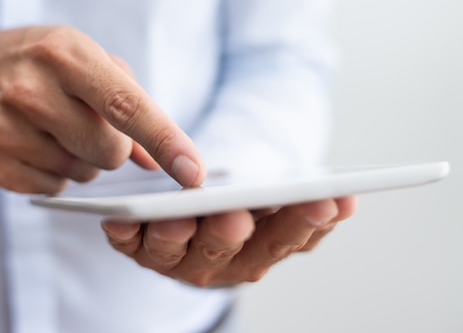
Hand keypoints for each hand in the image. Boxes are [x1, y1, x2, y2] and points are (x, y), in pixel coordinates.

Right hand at [0, 26, 205, 192]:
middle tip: (87, 121)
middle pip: (109, 152)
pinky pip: (52, 188)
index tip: (193, 173)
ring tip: (54, 127)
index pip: (126, 106)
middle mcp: (30, 90)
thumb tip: (162, 163)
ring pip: (81, 174)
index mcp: (66, 54)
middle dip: (111, 146)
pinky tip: (33, 144)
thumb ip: (134, 105)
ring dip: (80, 159)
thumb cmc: (43, 62)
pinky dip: (53, 173)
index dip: (165, 141)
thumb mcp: (89, 60)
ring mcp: (3, 129)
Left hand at [102, 196, 356, 286]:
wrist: (198, 216)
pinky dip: (121, 235)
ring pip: (174, 251)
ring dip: (173, 236)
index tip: (324, 199)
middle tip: (235, 217)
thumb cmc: (242, 205)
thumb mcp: (274, 203)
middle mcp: (218, 262)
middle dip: (230, 234)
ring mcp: (175, 258)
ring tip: (174, 216)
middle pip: (227, 250)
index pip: (286, 238)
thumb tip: (347, 199)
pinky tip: (116, 222)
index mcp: (259, 250)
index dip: (304, 221)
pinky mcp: (138, 248)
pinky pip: (127, 244)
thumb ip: (307, 203)